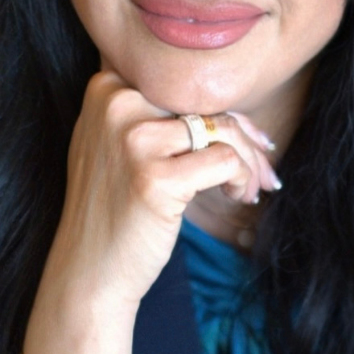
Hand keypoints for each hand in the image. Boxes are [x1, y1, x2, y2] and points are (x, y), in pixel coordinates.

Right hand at [30, 70, 277, 329]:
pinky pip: (225, 160)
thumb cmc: (115, 208)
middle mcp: (115, 103)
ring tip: (251, 188)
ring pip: (223, 129)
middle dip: (246, 137)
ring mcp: (134, 139)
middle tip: (263, 169)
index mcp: (106, 87)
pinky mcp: (155, 177)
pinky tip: (238, 197)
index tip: (247, 138)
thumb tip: (235, 110)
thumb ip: (158, 115)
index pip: (186, 84)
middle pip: (208, 103)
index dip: (223, 112)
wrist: (89, 269)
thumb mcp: (119, 143)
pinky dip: (242, 179)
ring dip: (250, 162)